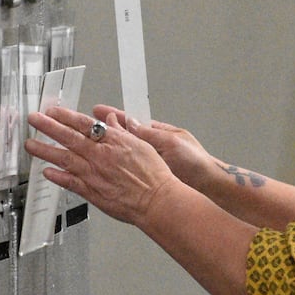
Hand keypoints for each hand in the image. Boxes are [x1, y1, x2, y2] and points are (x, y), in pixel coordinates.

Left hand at [25, 106, 178, 226]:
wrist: (157, 200)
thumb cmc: (153, 175)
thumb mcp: (141, 144)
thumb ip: (121, 132)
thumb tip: (111, 121)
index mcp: (113, 141)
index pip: (83, 124)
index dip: (65, 116)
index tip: (52, 110)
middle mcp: (100, 155)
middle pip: (68, 137)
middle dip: (48, 126)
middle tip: (34, 119)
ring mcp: (94, 174)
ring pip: (64, 158)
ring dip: (45, 151)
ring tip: (31, 145)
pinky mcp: (92, 192)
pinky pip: (70, 183)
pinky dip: (57, 177)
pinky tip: (46, 172)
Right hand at [92, 105, 217, 192]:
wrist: (208, 184)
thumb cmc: (196, 162)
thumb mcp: (171, 142)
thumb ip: (150, 133)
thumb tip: (131, 123)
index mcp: (158, 133)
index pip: (131, 121)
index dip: (114, 116)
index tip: (98, 110)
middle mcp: (152, 145)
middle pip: (124, 135)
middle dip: (105, 130)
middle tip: (86, 124)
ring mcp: (150, 160)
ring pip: (124, 152)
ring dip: (108, 149)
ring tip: (88, 145)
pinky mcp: (150, 175)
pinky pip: (129, 168)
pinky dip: (116, 167)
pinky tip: (104, 168)